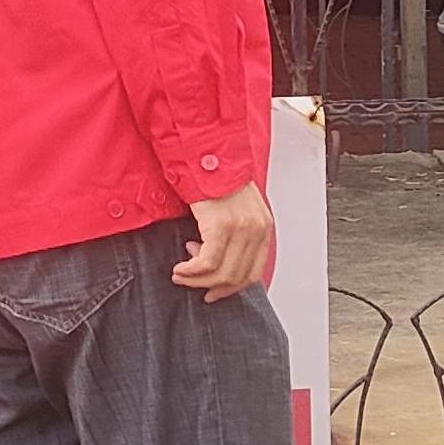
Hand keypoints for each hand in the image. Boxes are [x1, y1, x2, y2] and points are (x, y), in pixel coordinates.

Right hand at [173, 182, 271, 301]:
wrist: (204, 153)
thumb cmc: (215, 177)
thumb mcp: (235, 207)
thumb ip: (235, 233)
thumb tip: (218, 262)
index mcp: (263, 226)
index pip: (253, 272)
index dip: (232, 287)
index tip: (214, 292)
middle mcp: (256, 229)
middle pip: (237, 277)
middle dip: (211, 287)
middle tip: (191, 284)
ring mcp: (241, 228)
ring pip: (221, 274)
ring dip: (196, 280)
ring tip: (181, 274)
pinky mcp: (221, 226)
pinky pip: (206, 263)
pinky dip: (190, 270)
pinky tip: (179, 267)